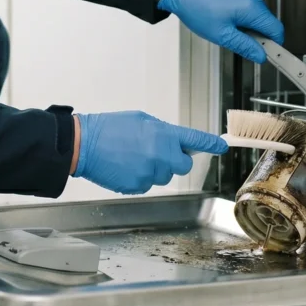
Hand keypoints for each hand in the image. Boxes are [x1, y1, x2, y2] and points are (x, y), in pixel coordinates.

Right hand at [71, 111, 225, 194]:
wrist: (83, 145)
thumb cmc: (108, 128)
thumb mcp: (139, 119)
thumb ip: (161, 131)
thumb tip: (174, 141)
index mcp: (162, 135)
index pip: (195, 140)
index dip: (211, 144)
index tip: (221, 146)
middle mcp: (160, 155)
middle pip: (183, 166)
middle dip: (175, 160)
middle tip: (157, 151)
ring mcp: (149, 173)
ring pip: (164, 176)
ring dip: (155, 168)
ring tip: (133, 157)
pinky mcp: (138, 186)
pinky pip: (148, 184)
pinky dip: (140, 177)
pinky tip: (126, 166)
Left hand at [157, 0, 283, 63]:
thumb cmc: (196, 9)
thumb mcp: (222, 35)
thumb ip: (245, 46)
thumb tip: (261, 55)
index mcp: (251, 7)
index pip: (276, 29)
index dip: (273, 43)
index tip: (265, 52)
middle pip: (266, 20)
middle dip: (256, 33)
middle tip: (235, 38)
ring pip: (257, 12)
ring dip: (247, 23)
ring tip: (225, 25)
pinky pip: (247, 2)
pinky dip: (241, 12)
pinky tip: (224, 14)